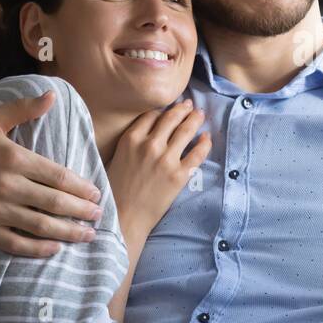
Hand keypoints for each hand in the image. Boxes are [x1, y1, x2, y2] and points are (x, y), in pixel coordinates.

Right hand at [0, 90, 103, 256]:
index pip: (59, 176)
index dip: (82, 188)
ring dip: (68, 233)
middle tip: (98, 217)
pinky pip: (16, 243)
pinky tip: (55, 249)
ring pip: (40, 226)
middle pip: (55, 203)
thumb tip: (53, 95)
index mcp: (14, 158)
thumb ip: (24, 109)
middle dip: (82, 212)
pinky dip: (38, 249)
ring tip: (87, 236)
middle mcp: (8, 185)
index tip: (96, 194)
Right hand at [106, 99, 210, 238]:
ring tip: (200, 115)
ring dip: (195, 119)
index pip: (152, 115)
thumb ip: (131, 142)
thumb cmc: (116, 190)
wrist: (124, 217)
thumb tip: (146, 132)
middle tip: (190, 105)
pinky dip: (205, 143)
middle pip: (171, 118)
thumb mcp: (117, 158)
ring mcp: (166, 159)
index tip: (170, 107)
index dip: (163, 109)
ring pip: (186, 131)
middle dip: (183, 109)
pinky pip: (198, 153)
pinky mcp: (179, 175)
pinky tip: (206, 138)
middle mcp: (149, 145)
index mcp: (131, 139)